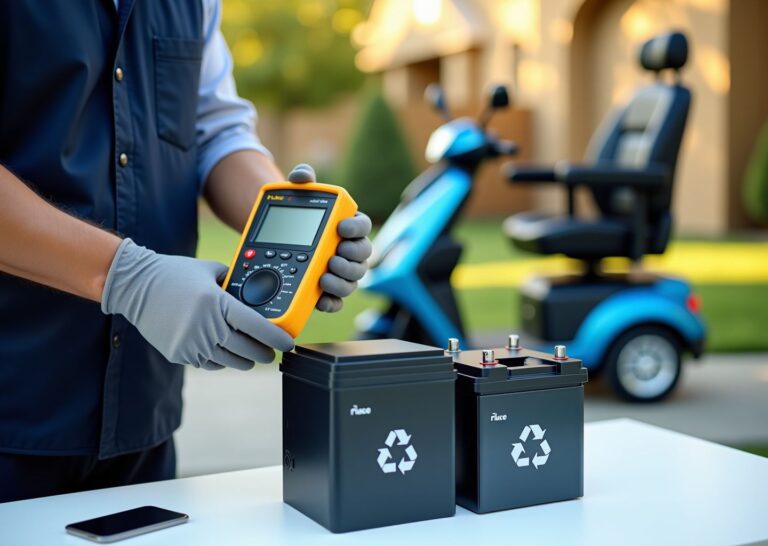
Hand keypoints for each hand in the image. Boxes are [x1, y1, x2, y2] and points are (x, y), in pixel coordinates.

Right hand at [101, 238, 294, 369]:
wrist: (134, 286)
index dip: (276, 337)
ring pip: (230, 361)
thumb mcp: (209, 271)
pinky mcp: (179, 354)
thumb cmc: (174, 274)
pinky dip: (222, 361)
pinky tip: (227, 354)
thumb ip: (233, 283)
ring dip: (245, 360)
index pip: (256, 326)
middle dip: (264, 353)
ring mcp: (191, 343)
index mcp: (216, 303)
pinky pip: (210, 364)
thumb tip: (255, 294)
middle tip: (271, 351)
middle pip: (247, 349)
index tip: (287, 343)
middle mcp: (205, 326)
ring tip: (252, 356)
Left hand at [287, 164, 372, 311]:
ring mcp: (342, 273)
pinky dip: (331, 302)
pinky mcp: (330, 291)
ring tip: (325, 275)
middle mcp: (350, 251)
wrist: (282, 240)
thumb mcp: (298, 195)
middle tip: (335, 253)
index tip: (341, 227)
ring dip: (342, 279)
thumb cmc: (299, 216)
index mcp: (347, 225)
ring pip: (353, 280)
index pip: (362, 225)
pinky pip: (337, 301)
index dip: (356, 227)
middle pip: (363, 255)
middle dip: (352, 256)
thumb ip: (302, 180)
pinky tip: (320, 299)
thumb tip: (301, 176)